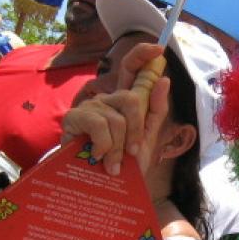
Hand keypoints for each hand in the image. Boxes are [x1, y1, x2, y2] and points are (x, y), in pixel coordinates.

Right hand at [61, 43, 169, 175]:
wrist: (100, 189)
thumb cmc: (122, 165)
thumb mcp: (145, 139)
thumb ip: (155, 111)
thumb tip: (164, 80)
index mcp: (124, 103)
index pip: (131, 69)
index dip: (143, 54)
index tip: (159, 49)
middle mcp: (107, 100)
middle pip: (131, 99)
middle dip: (137, 130)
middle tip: (131, 152)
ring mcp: (90, 107)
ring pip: (117, 118)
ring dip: (118, 147)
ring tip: (113, 165)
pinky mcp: (74, 117)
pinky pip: (99, 124)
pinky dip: (104, 145)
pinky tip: (98, 156)